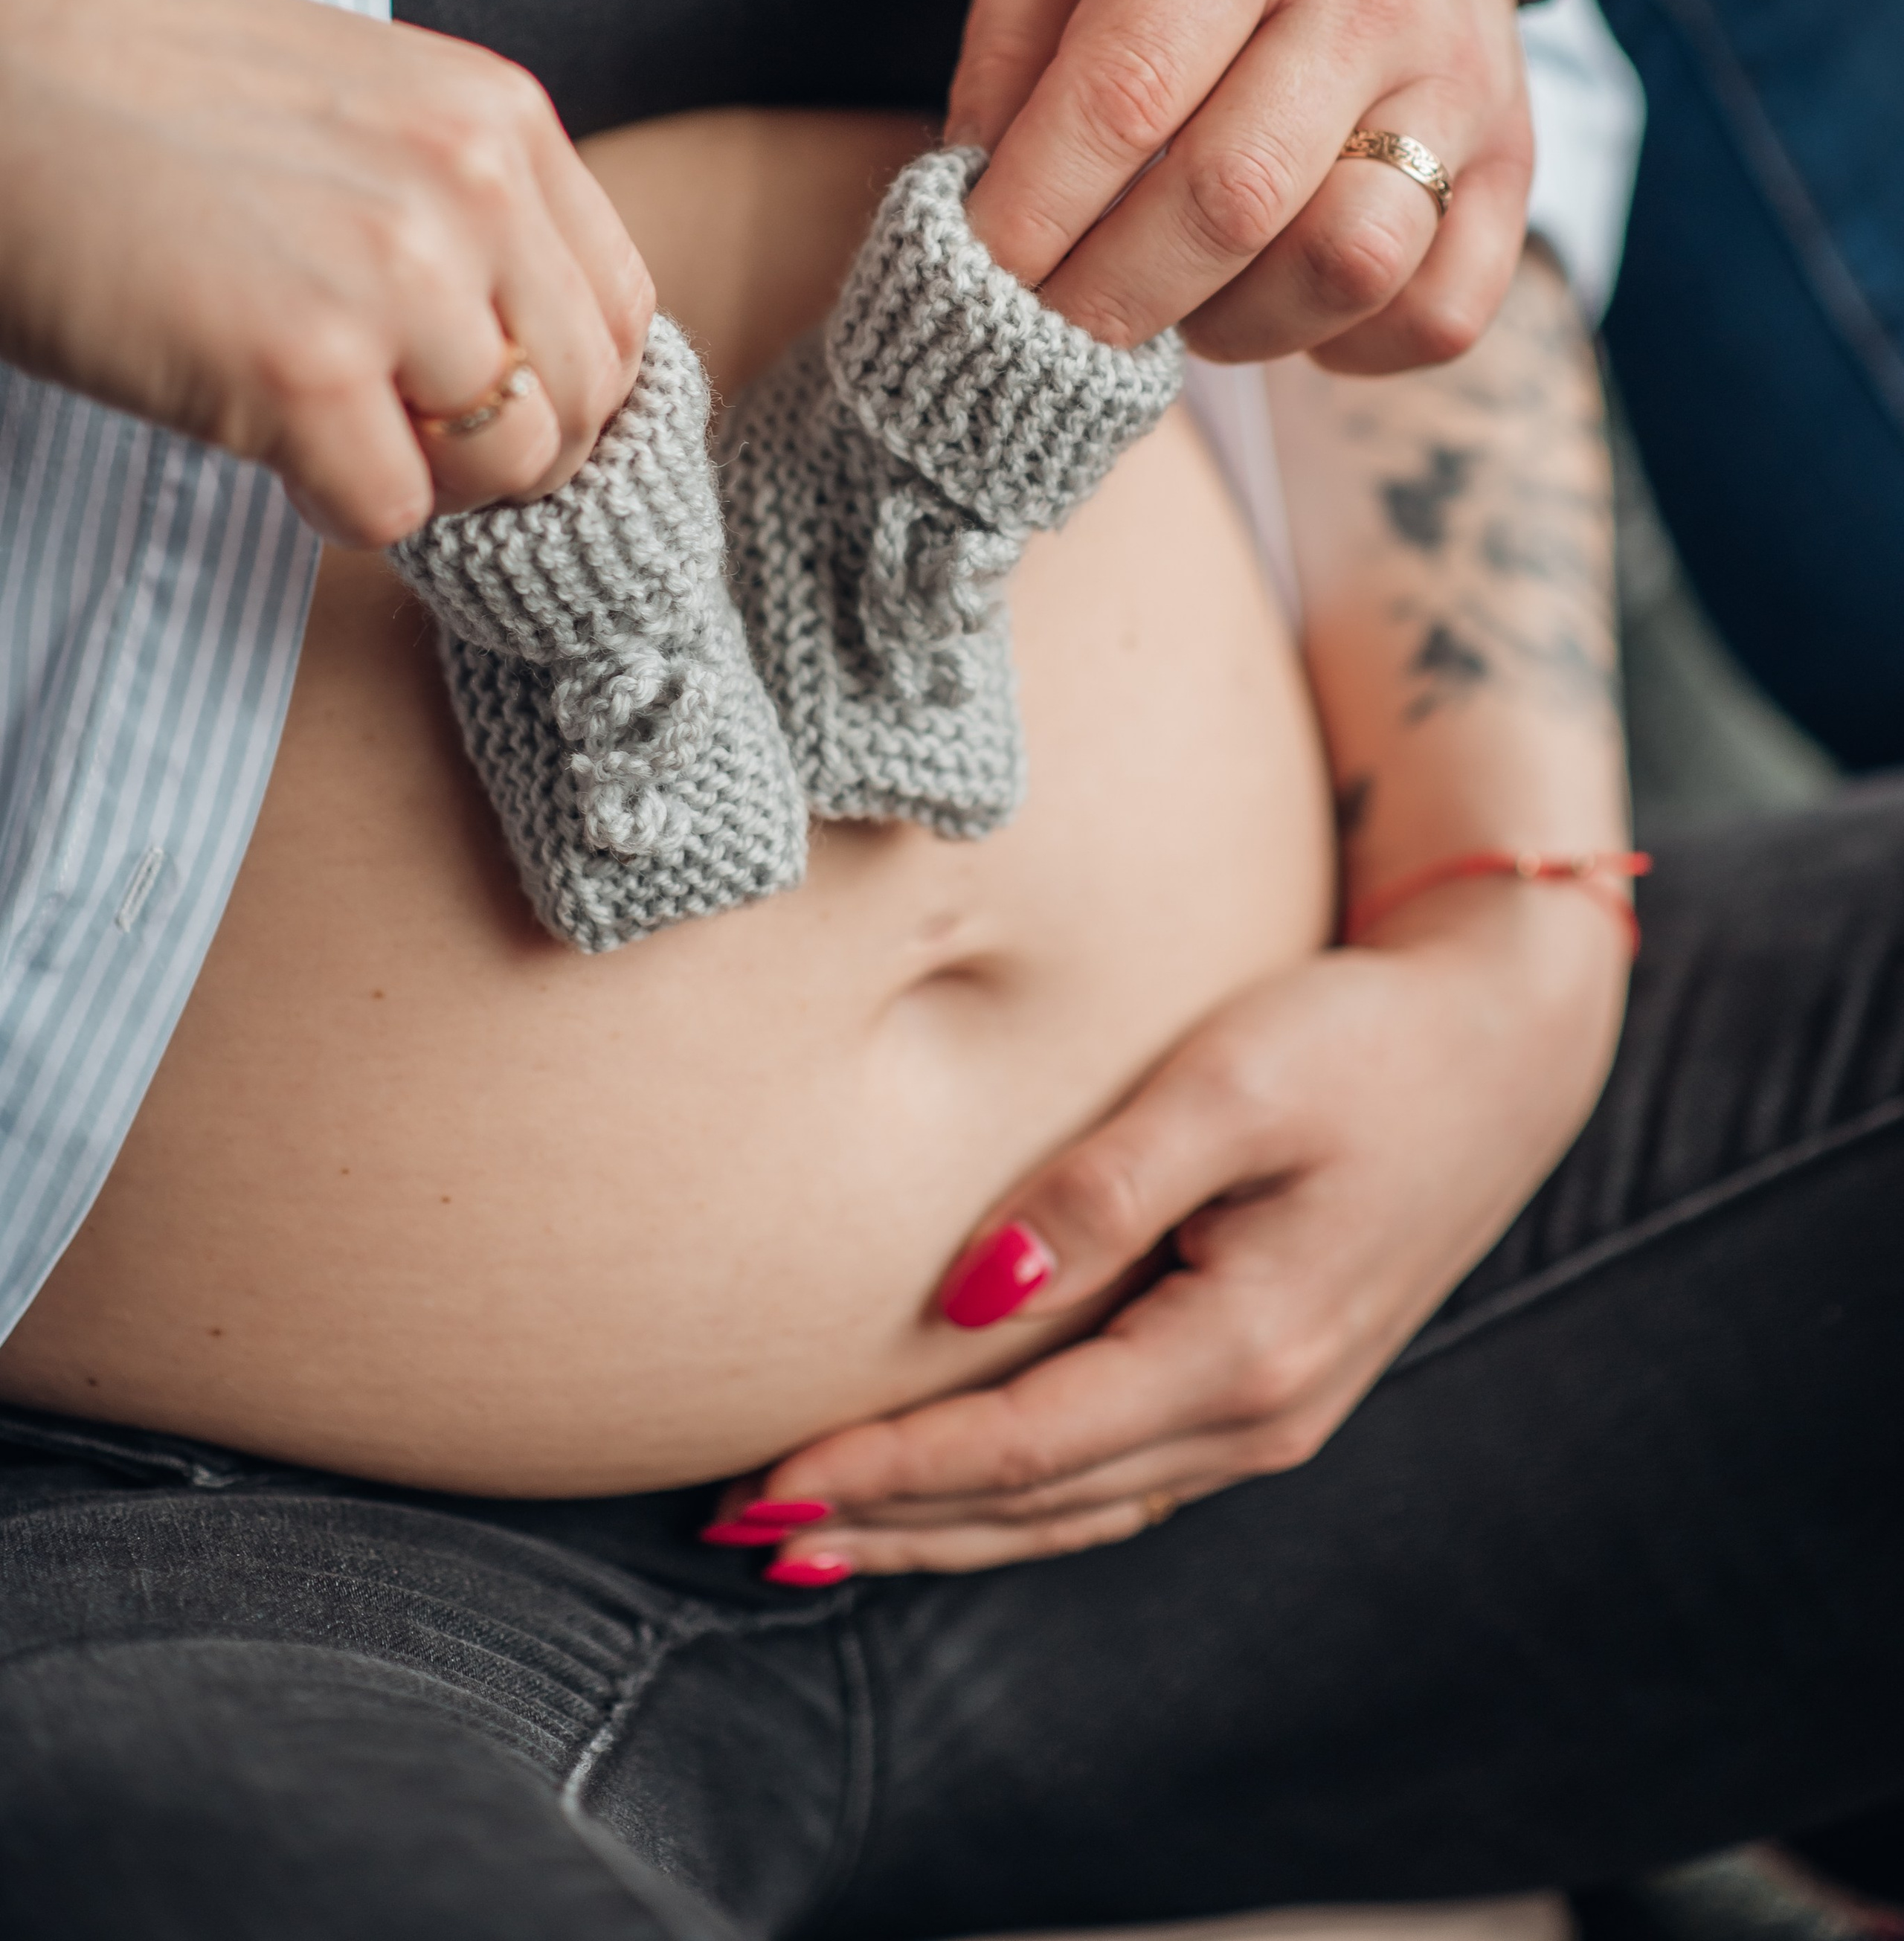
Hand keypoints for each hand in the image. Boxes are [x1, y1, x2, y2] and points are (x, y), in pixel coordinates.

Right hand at [0, 0, 650, 545]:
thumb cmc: (140, 96)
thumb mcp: (359, 101)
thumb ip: (462, 198)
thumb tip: (531, 336)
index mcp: (499, 118)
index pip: (620, 311)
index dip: (558, 384)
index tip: (477, 399)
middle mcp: (474, 187)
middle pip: (579, 401)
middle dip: (500, 447)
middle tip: (396, 431)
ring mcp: (397, 275)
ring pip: (505, 467)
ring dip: (425, 477)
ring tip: (329, 425)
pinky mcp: (304, 363)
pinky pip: (393, 511)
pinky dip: (335, 502)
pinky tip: (266, 439)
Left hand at [737, 885, 1624, 1573]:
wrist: (1504, 1041)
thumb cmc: (1365, 1039)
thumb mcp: (1231, 1082)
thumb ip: (1100, 1189)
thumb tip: (969, 1294)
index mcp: (1245, 1351)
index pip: (1025, 1446)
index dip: (889, 1471)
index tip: (765, 1481)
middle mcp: (1262, 1413)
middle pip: (1039, 1503)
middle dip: (889, 1523)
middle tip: (742, 1532)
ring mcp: (1274, 1411)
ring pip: (1076, 1506)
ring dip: (946, 1526)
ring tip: (816, 1536)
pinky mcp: (1270, 1378)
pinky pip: (1119, 1471)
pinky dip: (1021, 1494)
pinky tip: (954, 1489)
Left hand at [950, 0, 1531, 373]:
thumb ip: (1006, 44)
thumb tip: (973, 199)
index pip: (1122, 100)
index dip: (1032, 215)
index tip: (969, 274)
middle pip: (1234, 201)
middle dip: (1112, 296)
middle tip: (1046, 322)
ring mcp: (1461, 76)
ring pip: (1352, 263)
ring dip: (1236, 324)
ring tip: (1173, 299)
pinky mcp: (1517, 152)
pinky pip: (1442, 309)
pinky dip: (1352, 344)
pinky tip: (1284, 302)